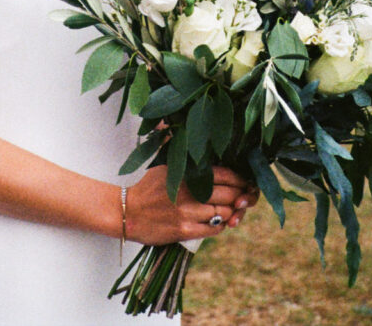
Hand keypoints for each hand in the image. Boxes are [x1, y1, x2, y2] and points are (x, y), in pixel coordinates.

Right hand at [125, 166, 257, 244]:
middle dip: (240, 197)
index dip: (240, 179)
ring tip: (230, 210)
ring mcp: (187, 212)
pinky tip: (217, 222)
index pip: (225, 174)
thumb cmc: (147, 188)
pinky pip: (214, 229)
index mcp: (186, 173)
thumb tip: (196, 141)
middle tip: (242, 197)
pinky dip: (220, 225)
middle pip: (229, 194)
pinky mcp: (184, 230)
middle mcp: (189, 191)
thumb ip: (183, 156)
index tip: (245, 182)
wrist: (126, 212)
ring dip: (231, 213)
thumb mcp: (164, 166)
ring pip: (224, 213)